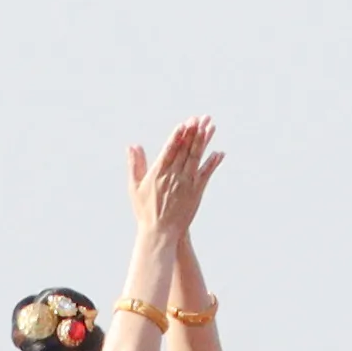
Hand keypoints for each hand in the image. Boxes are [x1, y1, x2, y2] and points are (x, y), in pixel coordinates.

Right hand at [131, 116, 220, 242]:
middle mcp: (173, 175)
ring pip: (196, 158)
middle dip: (193, 132)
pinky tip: (219, 152)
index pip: (170, 149)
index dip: (178, 135)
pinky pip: (205, 174)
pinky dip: (212, 163)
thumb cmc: (145, 210)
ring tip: (209, 127)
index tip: (185, 123)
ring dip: (203, 141)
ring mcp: (186, 183)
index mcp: (158, 172)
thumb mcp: (135, 186)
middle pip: (185, 149)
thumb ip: (136, 164)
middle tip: (200, 118)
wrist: (159, 232)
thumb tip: (132, 146)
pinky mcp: (196, 192)